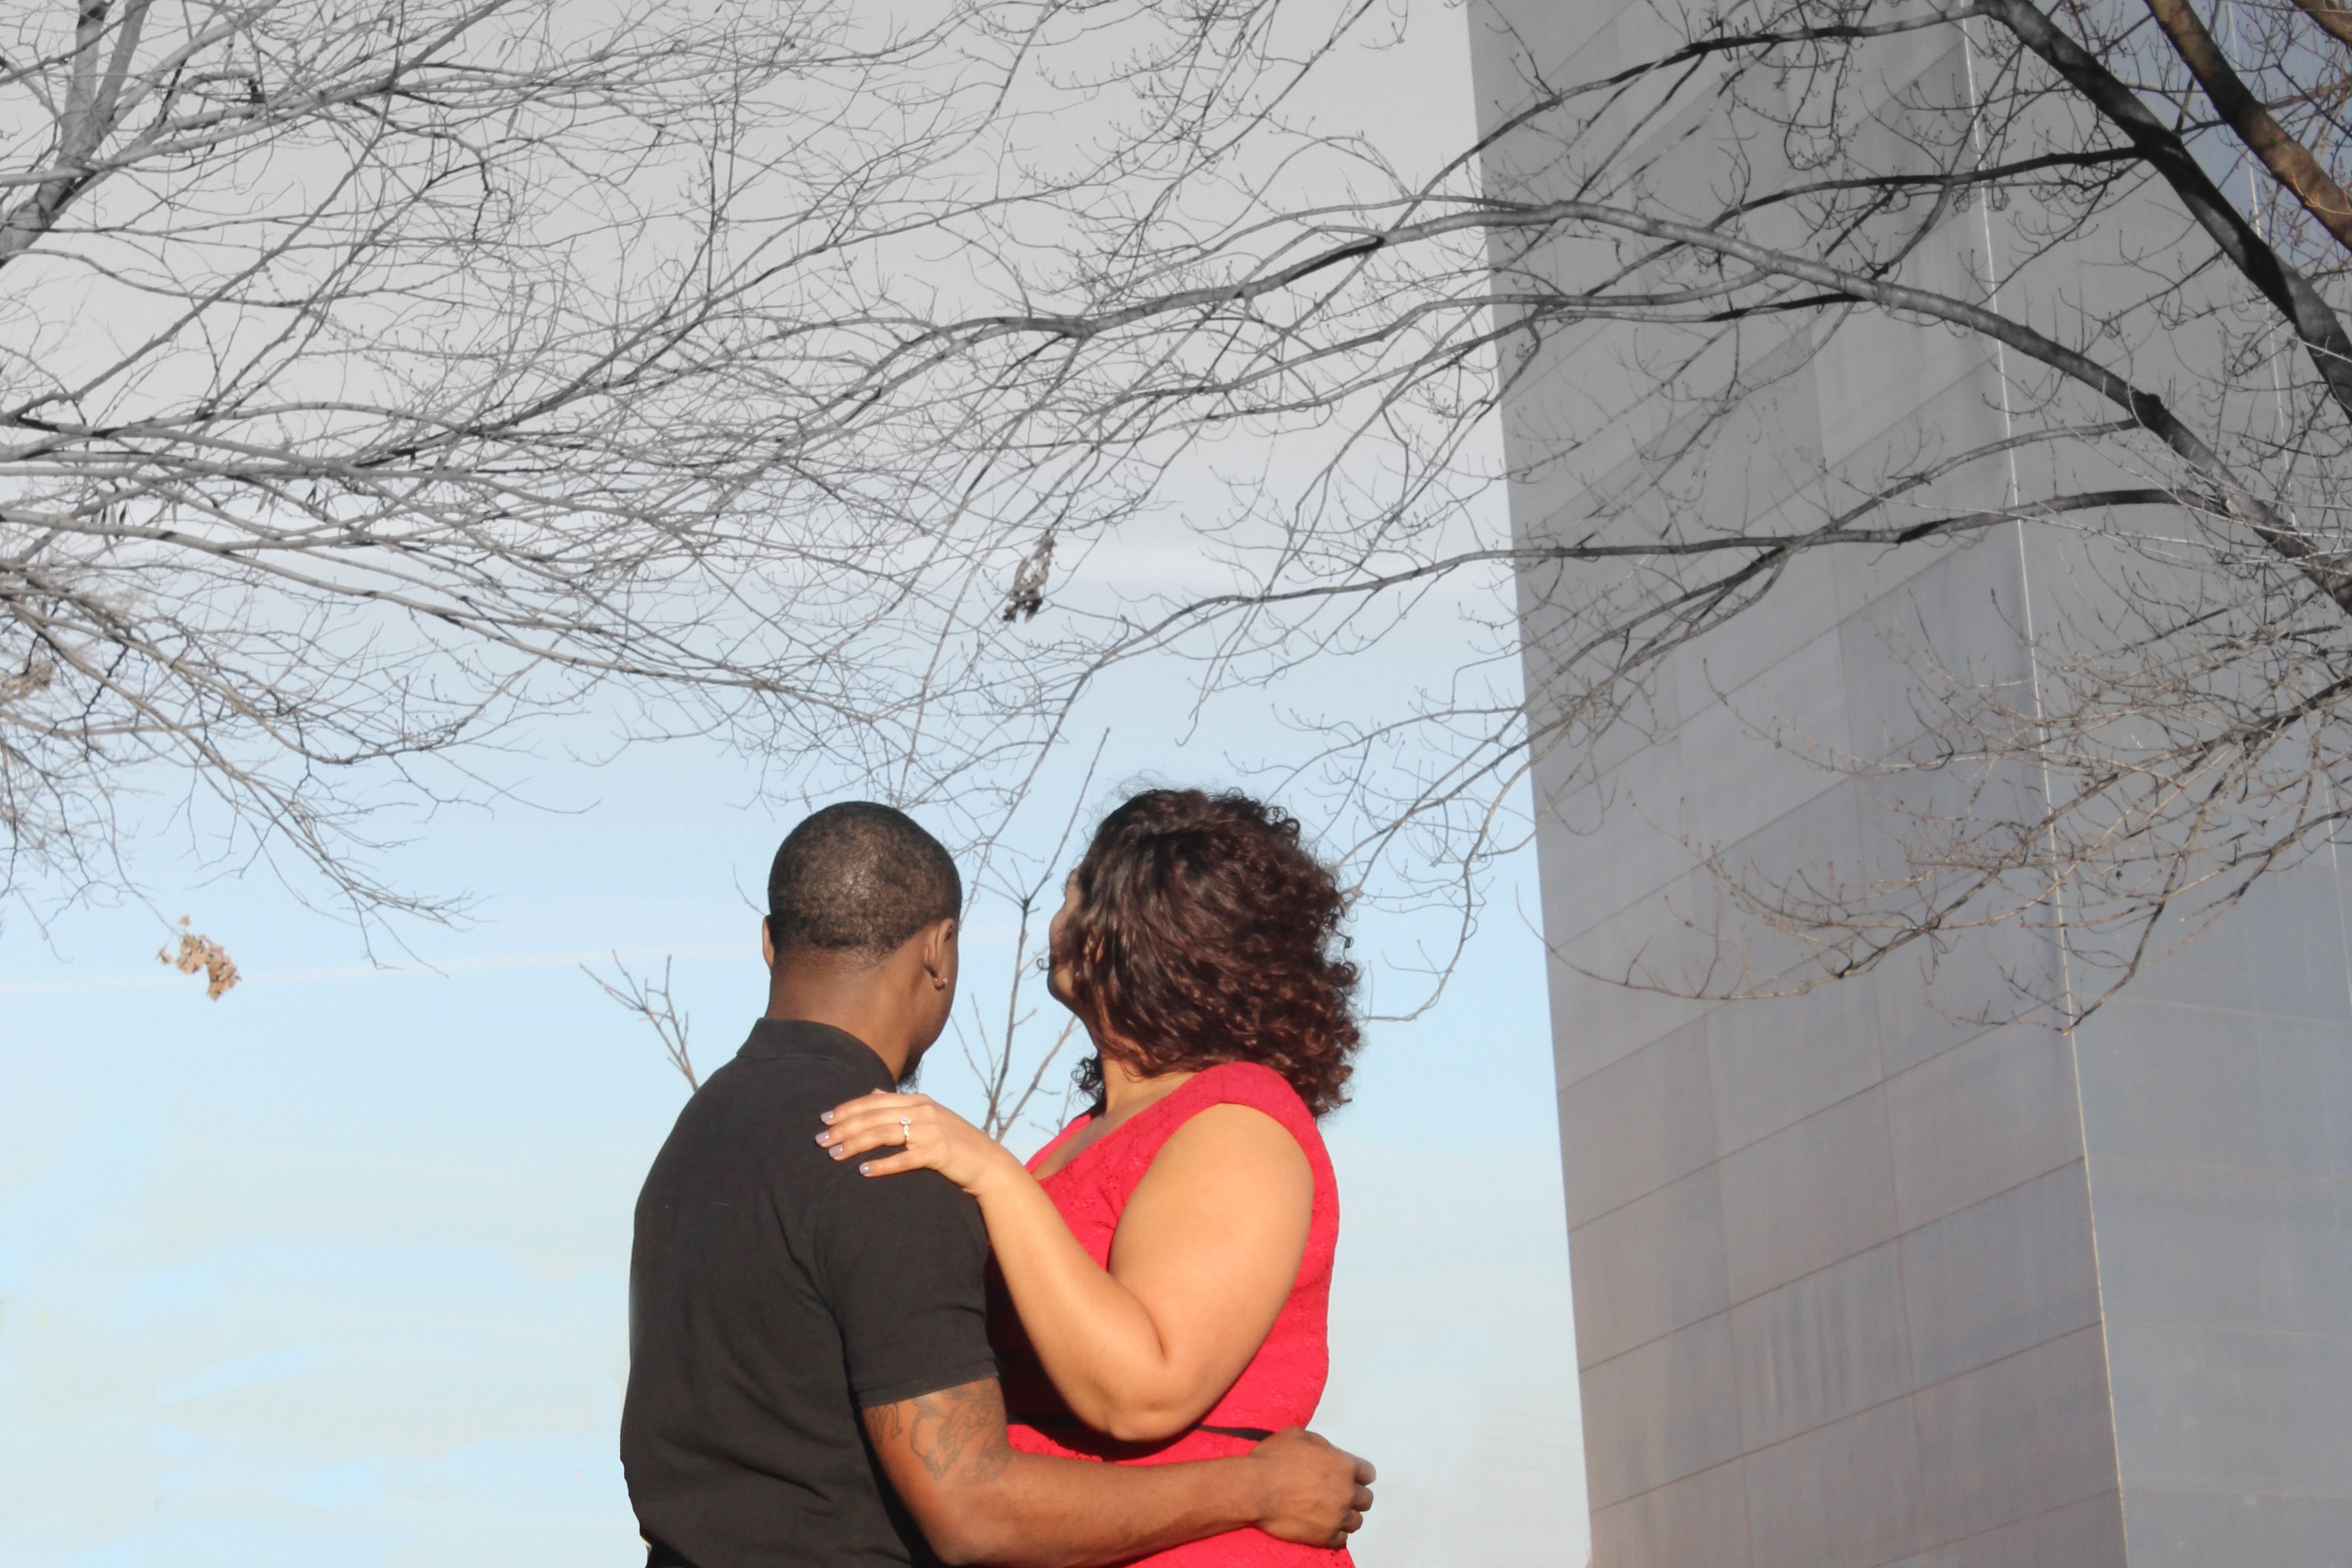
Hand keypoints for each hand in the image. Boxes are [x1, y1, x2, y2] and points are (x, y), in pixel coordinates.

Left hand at [817, 1091, 1021, 1197]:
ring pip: (884, 1134)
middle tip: (820, 1141)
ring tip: (834, 1156)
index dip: (847, 1109)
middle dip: (844, 1128)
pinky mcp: (938, 1152)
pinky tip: (864, 1171)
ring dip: (856, 1144)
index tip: (825, 1119)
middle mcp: (924, 1111)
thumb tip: (874, 1093)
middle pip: (874, 1117)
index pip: (874, 1102)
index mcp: (918, 1101)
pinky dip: (882, 1164)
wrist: (988, 1163)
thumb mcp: (930, 1117)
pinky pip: (905, 1158)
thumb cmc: (955, 1142)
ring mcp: (932, 1131)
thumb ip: (902, 1105)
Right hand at [1246, 1428, 1374, 1547]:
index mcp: (1344, 1466)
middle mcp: (1346, 1492)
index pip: (1369, 1473)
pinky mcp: (1325, 1536)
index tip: (1351, 1477)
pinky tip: (1324, 1526)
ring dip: (1346, 1516)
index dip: (1359, 1474)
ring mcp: (1337, 1516)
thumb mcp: (1298, 1436)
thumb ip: (1321, 1444)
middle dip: (1355, 1496)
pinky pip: (1342, 1539)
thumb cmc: (1273, 1459)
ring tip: (1332, 1513)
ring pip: (1356, 1521)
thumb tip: (1328, 1452)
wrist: (1256, 1490)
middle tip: (1339, 1495)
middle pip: (1366, 1499)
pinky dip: (1336, 1533)